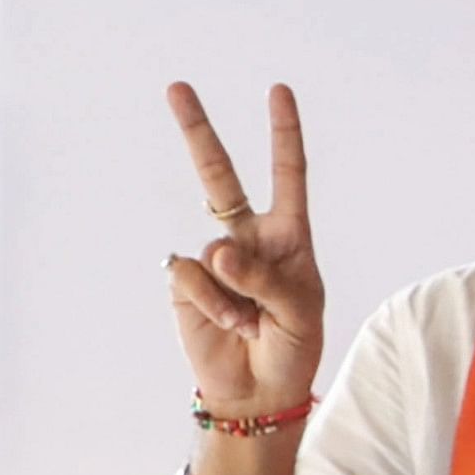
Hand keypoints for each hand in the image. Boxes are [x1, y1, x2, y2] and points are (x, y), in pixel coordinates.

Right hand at [163, 82, 324, 419]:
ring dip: (234, 296)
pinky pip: (191, 280)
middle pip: (220, 177)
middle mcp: (247, 238)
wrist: (260, 388)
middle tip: (176, 86)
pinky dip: (212, 306)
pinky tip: (228, 325)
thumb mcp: (298, 310)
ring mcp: (212, 259)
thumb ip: (264, 276)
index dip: (283, 134)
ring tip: (251, 322)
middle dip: (198, 131)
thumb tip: (216, 251)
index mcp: (289, 235)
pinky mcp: (185, 282)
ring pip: (211, 252)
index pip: (288, 175)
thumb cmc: (293, 343)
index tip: (277, 91)